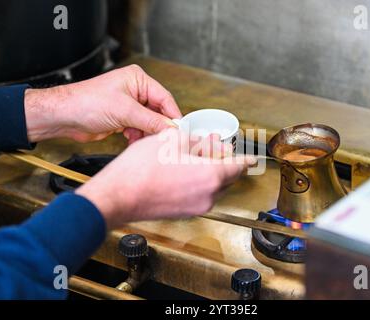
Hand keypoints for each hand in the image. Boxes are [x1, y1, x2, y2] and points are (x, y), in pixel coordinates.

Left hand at [24, 65, 180, 143]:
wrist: (64, 117)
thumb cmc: (86, 103)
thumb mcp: (125, 111)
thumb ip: (152, 121)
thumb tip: (171, 129)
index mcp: (138, 79)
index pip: (164, 98)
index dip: (172, 116)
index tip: (179, 131)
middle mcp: (135, 90)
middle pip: (158, 112)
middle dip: (158, 126)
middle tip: (162, 140)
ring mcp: (129, 105)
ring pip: (149, 122)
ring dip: (146, 133)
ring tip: (141, 139)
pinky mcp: (122, 118)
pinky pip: (139, 129)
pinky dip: (137, 136)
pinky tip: (130, 139)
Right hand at [75, 129, 256, 229]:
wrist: (118, 196)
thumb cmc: (140, 170)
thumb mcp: (171, 141)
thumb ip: (197, 140)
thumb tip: (208, 140)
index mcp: (210, 175)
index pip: (238, 166)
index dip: (246, 159)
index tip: (251, 157)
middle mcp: (208, 195)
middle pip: (228, 177)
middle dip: (225, 162)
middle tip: (214, 149)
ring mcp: (197, 207)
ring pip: (214, 187)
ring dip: (210, 172)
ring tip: (192, 157)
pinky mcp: (185, 213)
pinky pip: (200, 195)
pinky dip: (199, 183)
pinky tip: (182, 171)